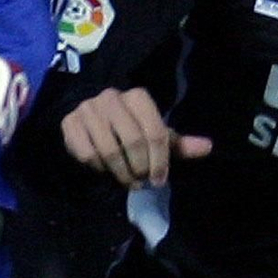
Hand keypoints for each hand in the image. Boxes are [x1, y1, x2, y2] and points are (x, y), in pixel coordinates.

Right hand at [61, 87, 210, 188]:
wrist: (90, 118)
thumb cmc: (130, 128)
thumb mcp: (156, 134)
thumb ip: (180, 144)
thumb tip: (208, 147)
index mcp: (138, 97)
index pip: (155, 132)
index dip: (160, 161)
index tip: (159, 180)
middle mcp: (112, 97)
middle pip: (133, 141)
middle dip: (140, 168)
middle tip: (141, 181)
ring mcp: (88, 109)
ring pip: (109, 150)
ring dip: (121, 172)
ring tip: (127, 181)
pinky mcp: (69, 124)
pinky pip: (87, 154)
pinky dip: (98, 168)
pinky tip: (105, 170)